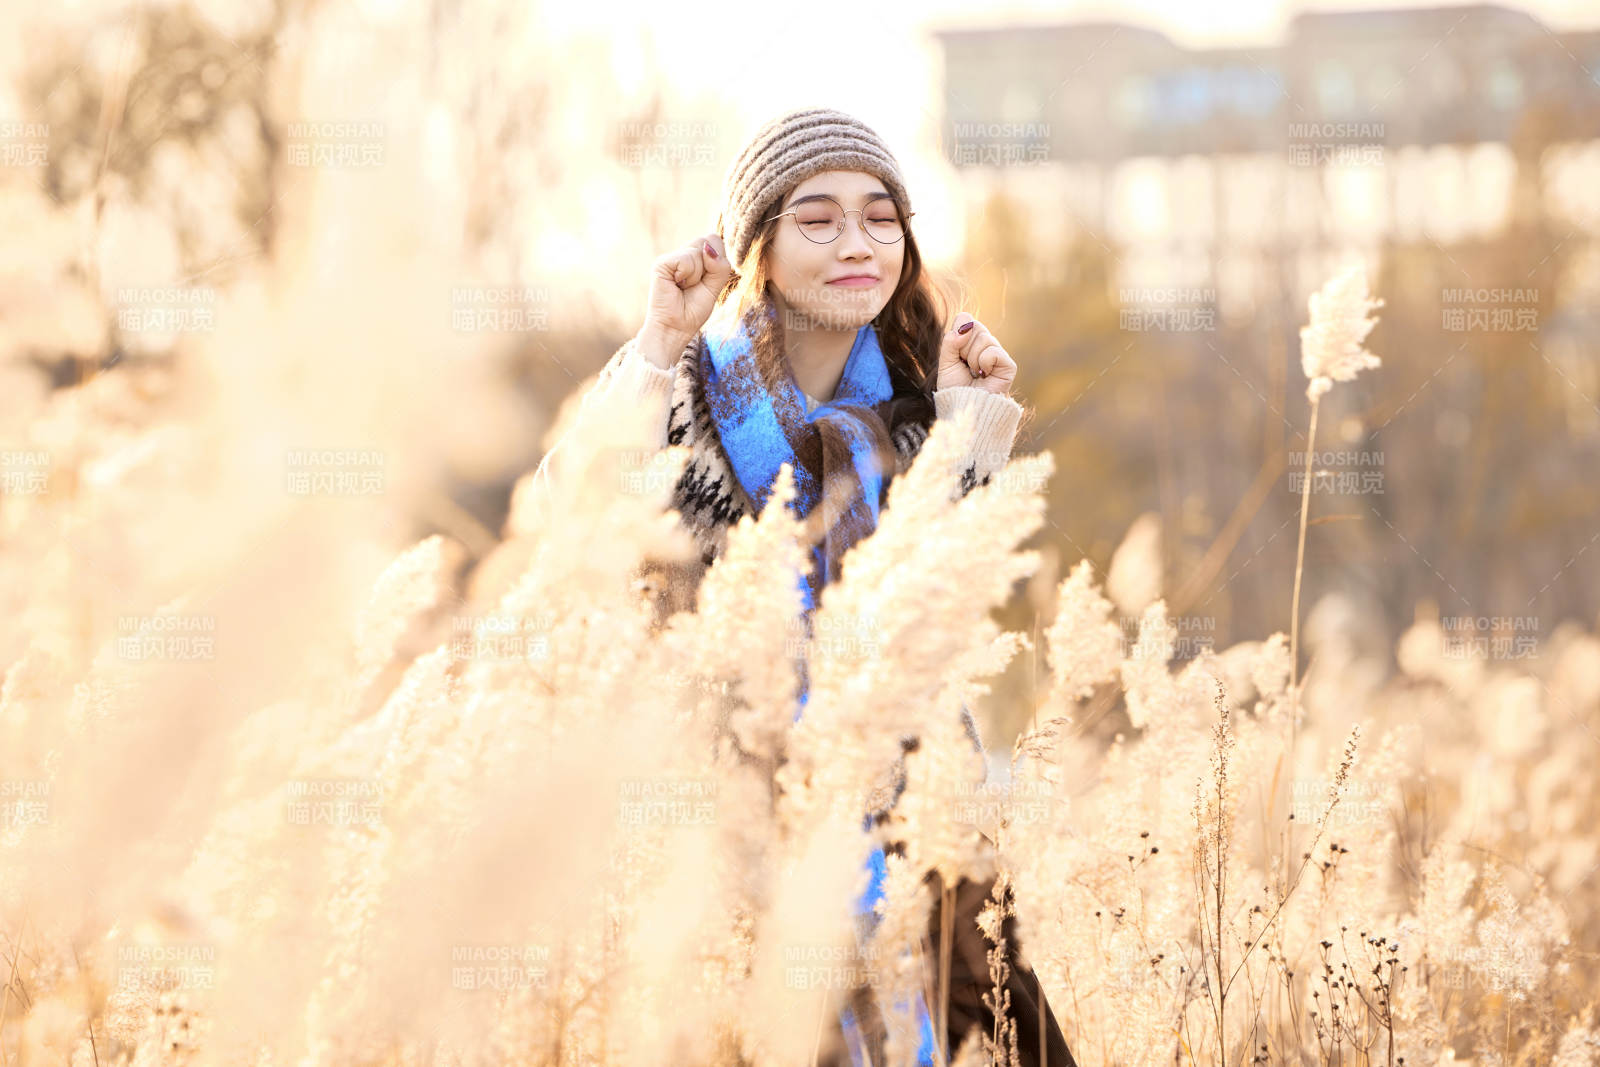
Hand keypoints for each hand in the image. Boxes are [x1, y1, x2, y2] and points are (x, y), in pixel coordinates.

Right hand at [635, 233, 734, 368]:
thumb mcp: (715, 287)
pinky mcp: (661, 263)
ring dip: (697, 274)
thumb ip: (719, 266)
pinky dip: (687, 276)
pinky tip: (676, 285)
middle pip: (709, 239)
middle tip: (694, 284)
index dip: (717, 260)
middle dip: (709, 266)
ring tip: (684, 286)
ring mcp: (671, 257)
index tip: (706, 280)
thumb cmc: (693, 310)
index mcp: (696, 257)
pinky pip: (686, 260)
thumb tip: (707, 248)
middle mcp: (683, 253)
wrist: (675, 328)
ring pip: (699, 249)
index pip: (715, 240)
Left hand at [936, 313, 1015, 395]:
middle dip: (963, 348)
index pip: (965, 318)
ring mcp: (998, 354)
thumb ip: (950, 341)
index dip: (957, 334)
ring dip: (972, 359)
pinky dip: (984, 363)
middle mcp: (986, 344)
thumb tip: (965, 327)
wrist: (964, 407)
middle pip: (974, 326)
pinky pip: (993, 351)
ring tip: (974, 373)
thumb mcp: (945, 362)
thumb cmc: (954, 388)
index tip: (956, 354)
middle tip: (965, 366)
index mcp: (970, 341)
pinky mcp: (1008, 365)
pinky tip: (985, 375)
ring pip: (984, 338)